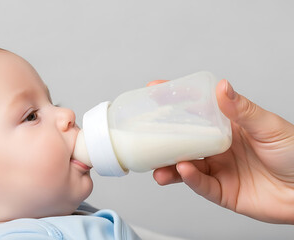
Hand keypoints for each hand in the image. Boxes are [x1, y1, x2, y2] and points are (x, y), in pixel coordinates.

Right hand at [150, 79, 293, 223]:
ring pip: (186, 166)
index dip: (175, 102)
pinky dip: (190, 179)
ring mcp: (219, 170)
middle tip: (144, 133)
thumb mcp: (269, 126)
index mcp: (228, 128)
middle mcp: (219, 148)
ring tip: (158, 164)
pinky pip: (201, 185)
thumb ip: (242, 110)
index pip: (196, 113)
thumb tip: (221, 87)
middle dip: (162, 138)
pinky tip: (184, 170)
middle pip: (184, 141)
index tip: (155, 90)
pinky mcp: (222, 192)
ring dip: (169, 165)